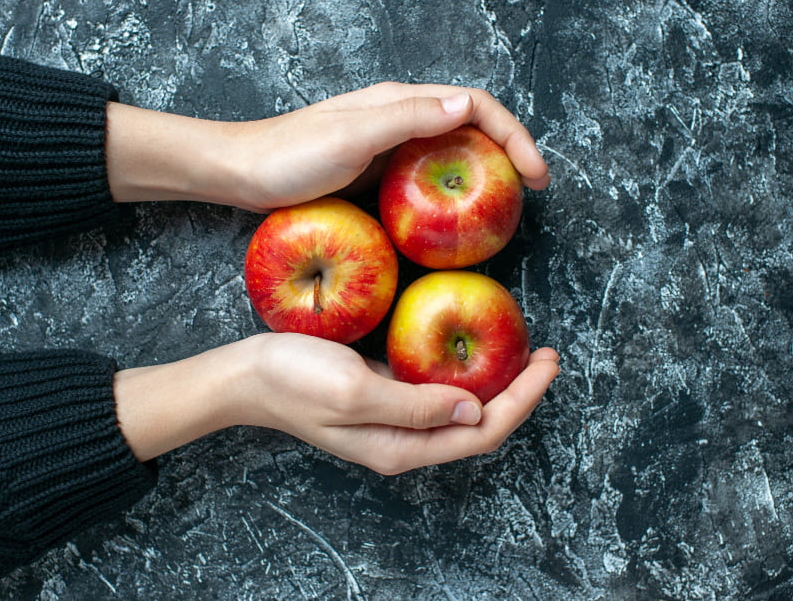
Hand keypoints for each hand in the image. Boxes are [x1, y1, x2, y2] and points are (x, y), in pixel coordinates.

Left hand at [105, 83, 549, 210]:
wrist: (240, 173)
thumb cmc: (289, 157)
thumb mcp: (350, 137)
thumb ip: (406, 119)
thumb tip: (466, 105)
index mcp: (400, 102)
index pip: (475, 105)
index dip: (513, 134)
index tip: (536, 175)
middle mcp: (400, 117)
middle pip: (471, 127)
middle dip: (508, 153)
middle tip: (530, 195)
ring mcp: (389, 145)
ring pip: (451, 153)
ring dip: (483, 174)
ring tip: (504, 209)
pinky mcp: (376, 172)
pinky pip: (426, 179)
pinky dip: (451, 193)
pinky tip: (453, 220)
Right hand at [113, 333, 559, 473]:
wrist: (244, 374)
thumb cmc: (293, 380)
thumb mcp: (355, 390)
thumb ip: (416, 404)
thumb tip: (474, 408)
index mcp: (402, 446)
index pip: (482, 431)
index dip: (521, 401)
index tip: (548, 363)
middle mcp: (404, 440)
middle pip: (479, 424)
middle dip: (519, 393)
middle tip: (548, 354)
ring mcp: (394, 419)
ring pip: (462, 409)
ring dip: (496, 383)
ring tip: (524, 351)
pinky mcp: (384, 396)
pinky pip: (437, 391)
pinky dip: (463, 371)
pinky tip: (473, 347)